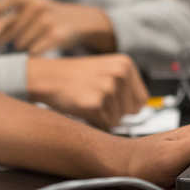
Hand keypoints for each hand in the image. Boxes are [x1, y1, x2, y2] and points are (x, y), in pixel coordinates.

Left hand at [0, 0, 114, 54]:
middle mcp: (38, 7)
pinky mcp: (55, 36)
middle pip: (11, 31)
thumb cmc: (51, 17)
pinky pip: (33, 52)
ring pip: (20, 44)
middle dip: (7, 40)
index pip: (9, 0)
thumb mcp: (34, 10)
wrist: (82, 21)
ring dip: (23, 47)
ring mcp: (47, 22)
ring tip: (33, 41)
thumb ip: (12, 19)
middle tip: (5, 43)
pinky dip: (33, 54)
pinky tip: (38, 50)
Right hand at [28, 55, 148, 129]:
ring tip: (88, 101)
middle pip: (132, 112)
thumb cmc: (74, 77)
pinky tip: (83, 107)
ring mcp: (108, 88)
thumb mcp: (106, 70)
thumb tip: (140, 108)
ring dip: (103, 117)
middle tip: (96, 100)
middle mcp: (120, 74)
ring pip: (118, 120)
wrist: (47, 77)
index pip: (142, 100)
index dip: (127, 106)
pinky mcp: (96, 102)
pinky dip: (94, 121)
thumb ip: (125, 86)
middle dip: (116, 112)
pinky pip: (105, 124)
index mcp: (125, 64)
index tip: (113, 103)